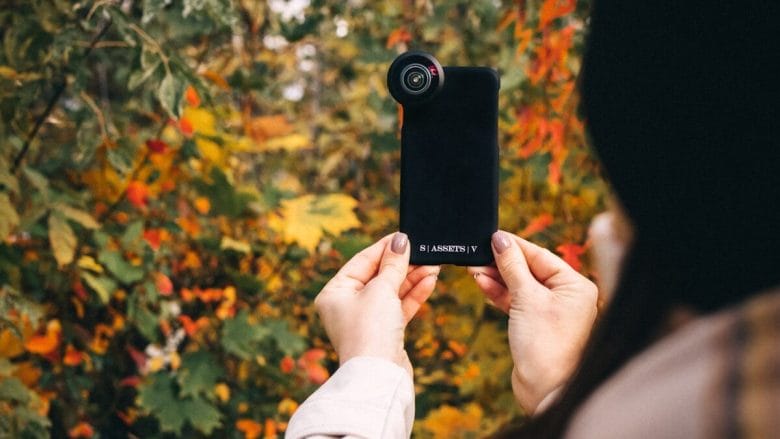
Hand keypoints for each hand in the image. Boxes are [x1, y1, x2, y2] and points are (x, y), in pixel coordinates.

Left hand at [314, 232, 439, 375]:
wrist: (379, 376)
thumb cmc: (370, 331)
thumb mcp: (381, 290)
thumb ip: (393, 264)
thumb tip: (400, 240)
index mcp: (335, 292)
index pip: (362, 261)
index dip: (384, 247)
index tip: (404, 236)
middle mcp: (347, 305)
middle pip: (378, 275)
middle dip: (403, 264)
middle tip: (424, 251)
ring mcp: (367, 319)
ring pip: (392, 291)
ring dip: (412, 278)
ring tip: (433, 265)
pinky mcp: (384, 332)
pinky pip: (399, 306)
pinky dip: (414, 294)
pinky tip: (430, 281)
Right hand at [468, 231, 598, 413]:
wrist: (546, 390)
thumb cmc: (546, 345)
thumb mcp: (526, 298)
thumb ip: (512, 266)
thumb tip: (500, 240)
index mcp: (574, 285)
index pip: (540, 255)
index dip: (513, 246)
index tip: (491, 236)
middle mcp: (566, 296)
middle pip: (529, 269)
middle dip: (501, 263)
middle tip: (476, 254)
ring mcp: (550, 311)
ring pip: (520, 286)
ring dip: (497, 278)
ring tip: (473, 270)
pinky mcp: (535, 325)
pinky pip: (516, 301)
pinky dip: (499, 294)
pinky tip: (482, 284)